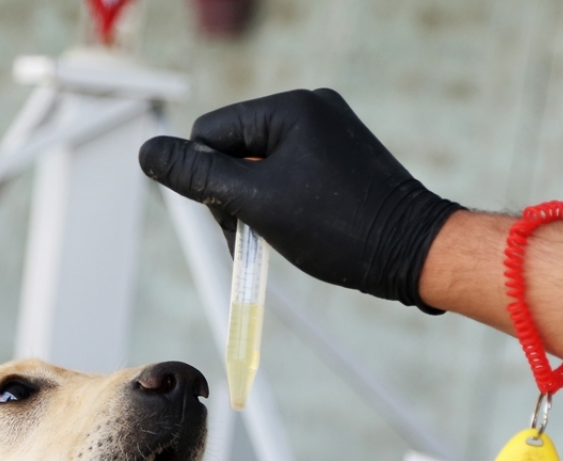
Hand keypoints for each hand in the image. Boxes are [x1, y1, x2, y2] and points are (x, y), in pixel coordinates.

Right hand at [139, 89, 461, 310]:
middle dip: (235, 194)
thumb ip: (198, 176)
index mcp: (292, 107)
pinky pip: (290, 175)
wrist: (414, 252)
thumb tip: (149, 153)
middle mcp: (312, 109)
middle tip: (256, 234)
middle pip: (235, 148)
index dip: (209, 181)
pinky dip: (283, 205)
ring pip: (260, 167)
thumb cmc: (342, 228)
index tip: (236, 218)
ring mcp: (330, 134)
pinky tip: (300, 229)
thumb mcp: (257, 202)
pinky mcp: (341, 160)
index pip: (211, 132)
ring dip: (257, 205)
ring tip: (281, 235)